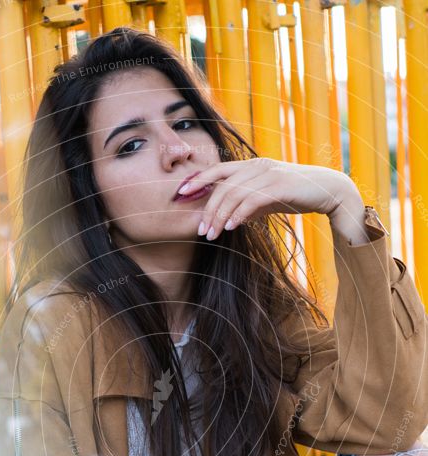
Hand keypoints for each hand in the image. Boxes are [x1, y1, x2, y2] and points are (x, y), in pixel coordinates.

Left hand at [176, 157, 363, 240]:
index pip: (218, 170)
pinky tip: (231, 228)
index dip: (198, 180)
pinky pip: (252, 200)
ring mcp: (269, 173)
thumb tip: (232, 219)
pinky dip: (239, 214)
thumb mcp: (268, 200)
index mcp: (252, 165)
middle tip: (201, 231)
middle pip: (222, 185)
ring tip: (212, 234)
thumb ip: (250, 206)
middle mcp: (257, 166)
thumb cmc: (297, 195)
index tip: (182, 195)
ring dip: (220, 216)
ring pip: (234, 194)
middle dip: (208, 209)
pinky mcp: (279, 185)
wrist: (329, 191)